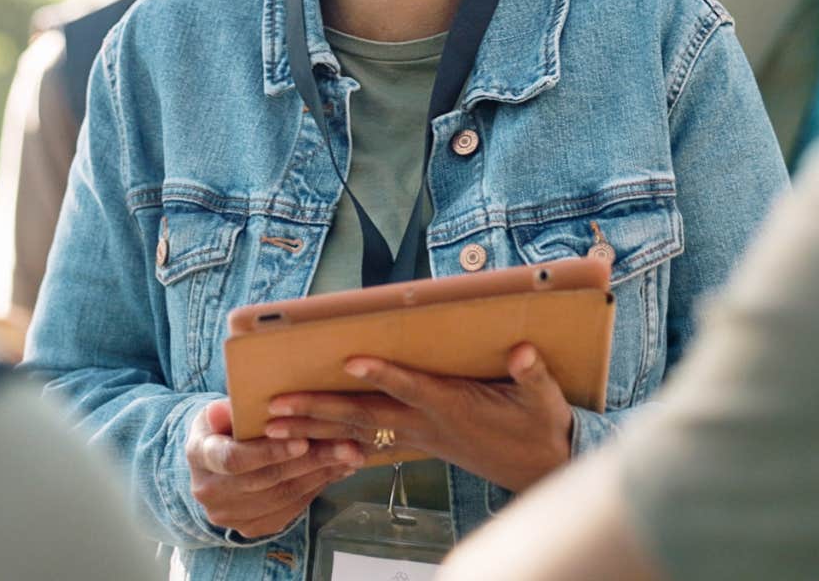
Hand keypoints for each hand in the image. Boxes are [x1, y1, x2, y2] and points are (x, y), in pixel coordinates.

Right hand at [186, 398, 363, 538]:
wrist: (215, 463)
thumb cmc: (223, 427)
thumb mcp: (219, 410)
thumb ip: (227, 410)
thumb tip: (229, 408)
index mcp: (199, 456)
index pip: (234, 459)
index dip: (269, 452)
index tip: (303, 442)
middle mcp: (210, 492)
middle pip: (266, 480)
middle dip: (310, 462)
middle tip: (346, 446)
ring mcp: (230, 515)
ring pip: (283, 497)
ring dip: (321, 475)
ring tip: (350, 455)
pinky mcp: (250, 527)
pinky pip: (290, 509)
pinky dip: (317, 489)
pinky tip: (337, 471)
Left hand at [263, 343, 574, 492]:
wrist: (539, 467)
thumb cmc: (539, 427)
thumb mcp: (544, 399)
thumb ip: (532, 374)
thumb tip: (523, 351)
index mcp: (453, 407)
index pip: (411, 388)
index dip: (383, 374)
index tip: (350, 360)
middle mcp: (427, 425)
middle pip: (365, 417)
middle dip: (320, 411)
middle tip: (278, 407)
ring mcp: (418, 437)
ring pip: (357, 433)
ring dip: (315, 428)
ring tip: (274, 424)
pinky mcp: (416, 444)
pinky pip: (367, 445)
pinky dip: (335, 443)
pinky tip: (307, 444)